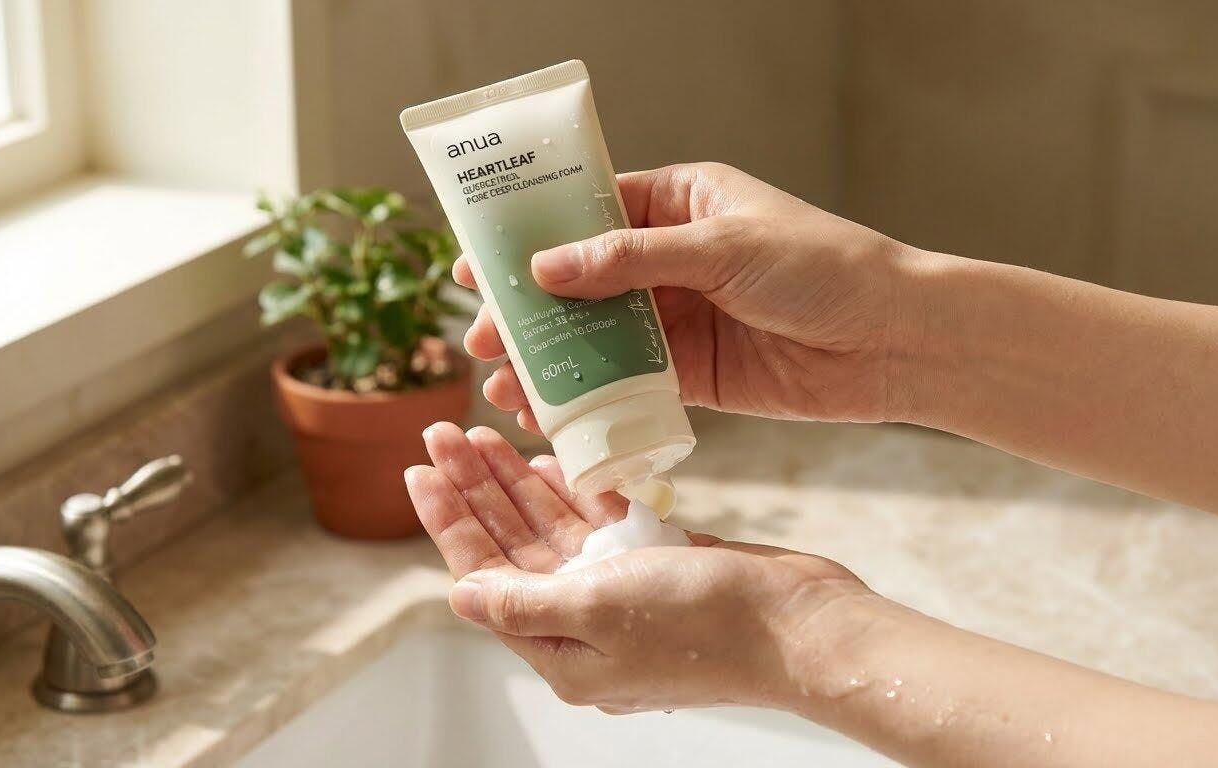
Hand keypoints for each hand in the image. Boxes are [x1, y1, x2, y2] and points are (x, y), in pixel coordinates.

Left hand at [403, 422, 875, 712]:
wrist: (799, 623)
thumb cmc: (704, 624)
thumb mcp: (598, 610)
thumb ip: (523, 601)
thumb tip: (458, 594)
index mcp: (562, 650)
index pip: (483, 577)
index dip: (449, 521)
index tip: (419, 469)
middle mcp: (585, 625)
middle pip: (512, 548)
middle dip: (476, 490)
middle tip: (442, 432)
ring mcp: (623, 595)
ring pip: (552, 531)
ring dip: (517, 484)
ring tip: (483, 435)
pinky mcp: (657, 564)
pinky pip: (599, 524)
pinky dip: (572, 491)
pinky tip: (544, 458)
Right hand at [456, 162, 914, 431]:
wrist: (895, 341)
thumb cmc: (823, 268)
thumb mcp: (722, 248)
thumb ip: (632, 260)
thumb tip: (546, 269)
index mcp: (680, 204)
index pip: (588, 212)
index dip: (530, 238)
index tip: (480, 266)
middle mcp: (672, 259)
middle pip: (581, 282)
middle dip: (529, 312)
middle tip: (481, 341)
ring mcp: (681, 318)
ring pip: (597, 337)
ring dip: (550, 360)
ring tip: (503, 387)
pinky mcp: (694, 374)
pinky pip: (628, 382)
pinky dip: (589, 396)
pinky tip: (551, 413)